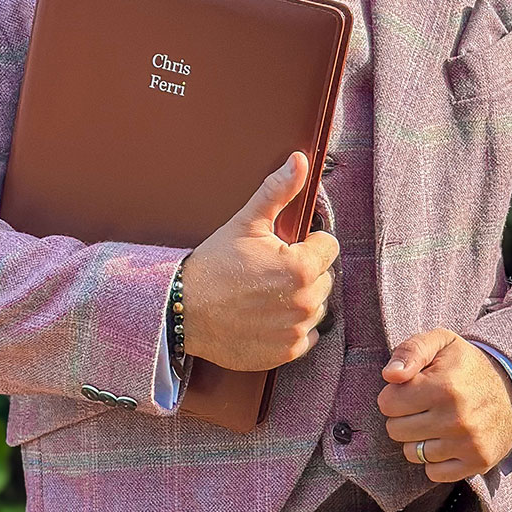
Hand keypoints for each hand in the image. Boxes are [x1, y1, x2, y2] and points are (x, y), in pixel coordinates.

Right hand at [180, 152, 338, 371]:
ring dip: (299, 300)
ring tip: (266, 294)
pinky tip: (266, 317)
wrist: (183, 310)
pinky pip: (306, 336)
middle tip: (269, 272)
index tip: (283, 248)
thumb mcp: (246, 222)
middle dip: (304, 272)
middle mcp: (305, 301)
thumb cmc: (214, 265)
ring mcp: (296, 330)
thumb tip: (300, 160)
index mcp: (301, 266)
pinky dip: (291, 328)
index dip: (306, 244)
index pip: (328, 247)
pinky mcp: (286, 352)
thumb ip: (278, 191)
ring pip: (316, 308)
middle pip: (324, 279)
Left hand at [377, 328, 511, 482]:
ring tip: (437, 422)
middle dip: (403, 417)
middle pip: (395, 430)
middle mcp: (458, 418)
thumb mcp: (441, 342)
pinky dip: (435, 460)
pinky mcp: (478, 462)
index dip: (395, 394)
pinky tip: (447, 441)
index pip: (387, 403)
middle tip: (424, 406)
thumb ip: (411, 351)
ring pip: (412, 453)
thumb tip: (390, 375)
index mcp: (445, 386)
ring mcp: (469, 443)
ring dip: (418, 439)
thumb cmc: (466, 366)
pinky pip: (433, 472)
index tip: (413, 388)